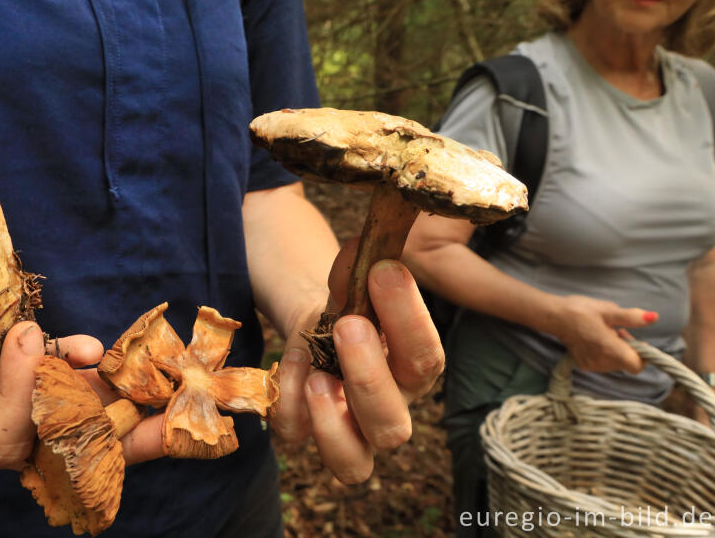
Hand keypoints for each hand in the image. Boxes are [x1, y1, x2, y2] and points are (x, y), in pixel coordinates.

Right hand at [0, 241, 163, 476]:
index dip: (18, 397)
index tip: (27, 337)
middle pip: (47, 446)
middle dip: (101, 428)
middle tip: (154, 408)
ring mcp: (0, 424)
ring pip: (65, 429)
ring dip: (116, 412)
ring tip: (167, 395)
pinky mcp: (15, 398)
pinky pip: (59, 395)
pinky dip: (90, 380)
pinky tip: (115, 356)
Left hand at [272, 239, 443, 483]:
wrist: (319, 324)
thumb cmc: (352, 306)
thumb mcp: (357, 285)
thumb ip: (358, 271)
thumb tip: (362, 249)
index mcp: (414, 371)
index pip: (427, 360)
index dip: (409, 319)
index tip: (383, 272)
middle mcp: (388, 410)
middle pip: (393, 427)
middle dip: (369, 378)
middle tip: (348, 326)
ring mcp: (347, 431)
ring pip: (352, 465)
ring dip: (331, 422)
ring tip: (316, 377)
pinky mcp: (306, 432)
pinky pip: (295, 436)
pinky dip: (287, 402)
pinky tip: (288, 361)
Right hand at [549, 294, 654, 373]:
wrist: (554, 316)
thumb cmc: (581, 310)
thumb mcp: (608, 310)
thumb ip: (632, 317)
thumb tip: (654, 317)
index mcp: (610, 349)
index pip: (637, 365)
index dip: (643, 355)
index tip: (637, 340)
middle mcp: (602, 362)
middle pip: (628, 363)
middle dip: (629, 348)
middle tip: (618, 330)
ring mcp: (592, 365)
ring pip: (617, 364)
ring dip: (618, 351)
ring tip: (606, 333)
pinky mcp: (585, 365)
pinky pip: (606, 364)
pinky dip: (607, 354)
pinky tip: (597, 340)